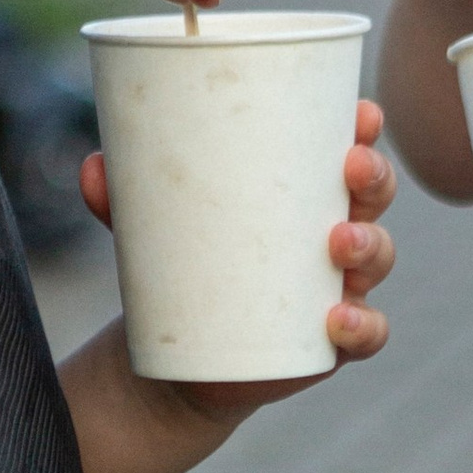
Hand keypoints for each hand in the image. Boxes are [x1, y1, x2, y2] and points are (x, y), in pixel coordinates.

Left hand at [79, 102, 397, 412]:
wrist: (186, 360)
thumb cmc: (185, 269)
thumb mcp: (152, 230)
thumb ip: (122, 199)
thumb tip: (94, 166)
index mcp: (303, 193)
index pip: (348, 150)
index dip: (365, 129)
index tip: (362, 111)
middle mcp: (333, 234)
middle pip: (373, 197)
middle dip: (374, 176)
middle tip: (351, 166)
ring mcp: (339, 289)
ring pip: (378, 259)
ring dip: (369, 244)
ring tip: (338, 242)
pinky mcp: (332, 342)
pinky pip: (367, 334)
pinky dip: (362, 326)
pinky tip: (338, 320)